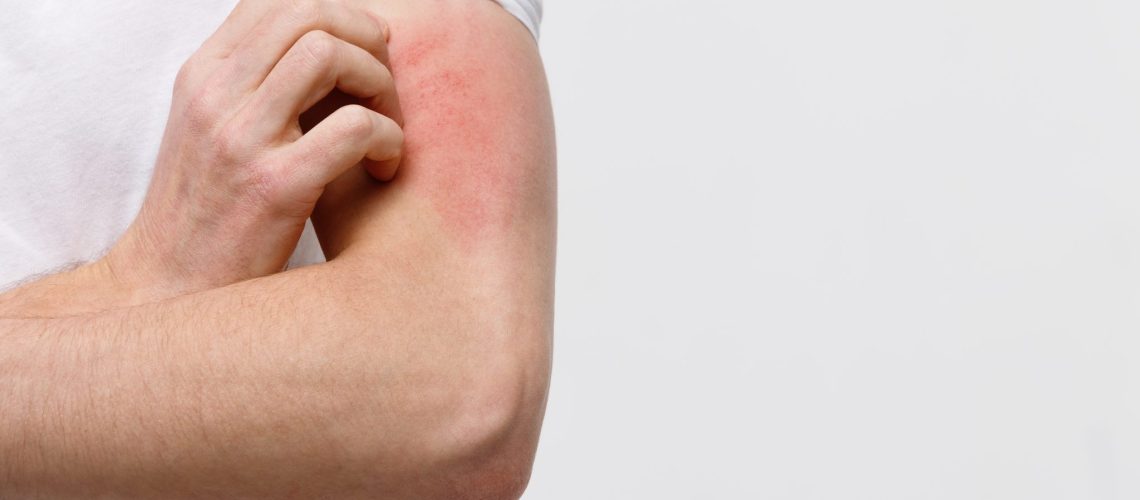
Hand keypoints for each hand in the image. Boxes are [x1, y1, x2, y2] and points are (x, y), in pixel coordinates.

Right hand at [101, 0, 403, 301]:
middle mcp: (215, 95)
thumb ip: (255, 86)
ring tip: (386, 129)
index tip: (367, 50)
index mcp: (203, 75)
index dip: (339, 13)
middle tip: (385, 86)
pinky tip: (384, 168)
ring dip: (381, 85)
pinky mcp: (274, 186)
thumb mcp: (214, 133)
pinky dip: (388, 140)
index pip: (277, 1)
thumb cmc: (210, 214)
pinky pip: (354, 127)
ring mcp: (242, 138)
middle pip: (309, 12)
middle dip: (367, 39)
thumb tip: (327, 52)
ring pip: (331, 55)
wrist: (170, 289)